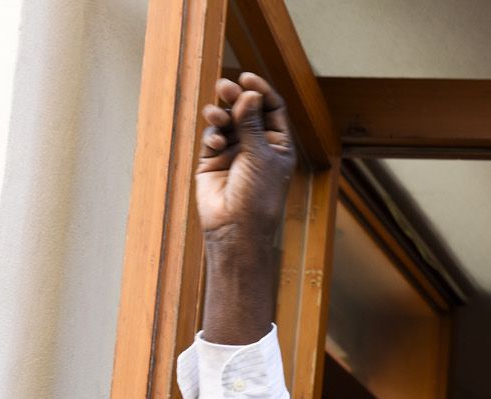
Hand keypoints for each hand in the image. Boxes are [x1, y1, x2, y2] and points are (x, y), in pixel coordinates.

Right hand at [196, 73, 294, 247]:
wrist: (236, 228)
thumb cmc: (258, 197)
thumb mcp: (260, 156)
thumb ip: (252, 123)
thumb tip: (249, 93)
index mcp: (279, 145)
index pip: (272, 108)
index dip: (261, 91)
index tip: (246, 77)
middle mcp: (258, 146)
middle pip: (247, 110)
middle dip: (236, 96)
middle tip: (225, 87)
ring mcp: (235, 152)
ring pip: (227, 120)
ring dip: (221, 113)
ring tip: (217, 115)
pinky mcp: (214, 159)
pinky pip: (212, 136)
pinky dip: (212, 134)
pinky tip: (215, 143)